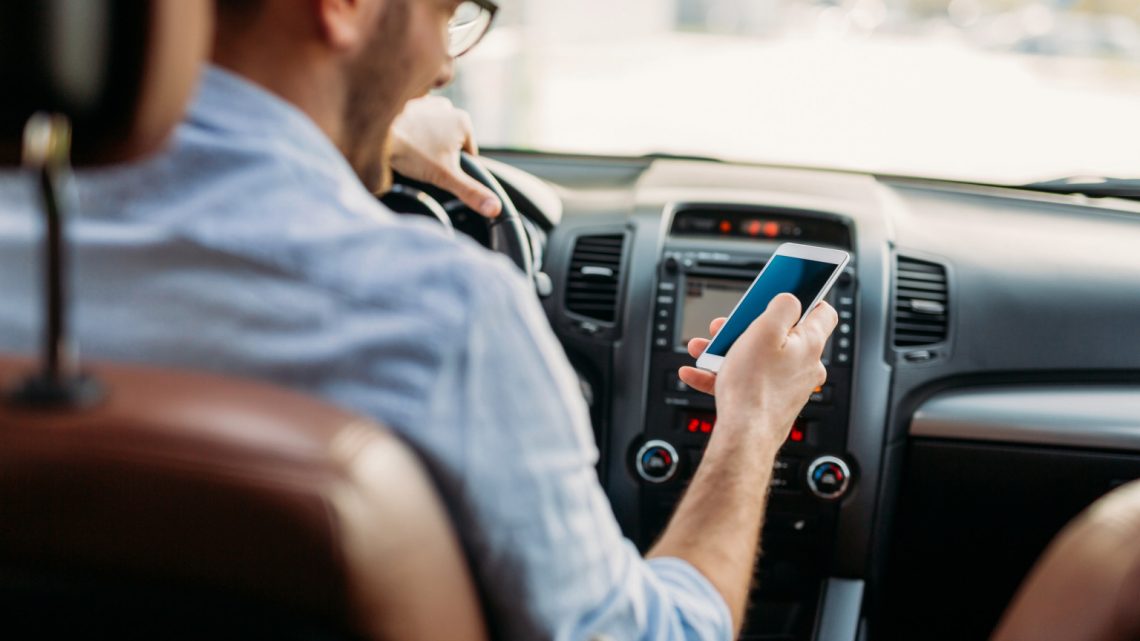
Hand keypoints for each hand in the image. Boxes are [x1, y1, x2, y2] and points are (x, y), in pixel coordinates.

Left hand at [389, 96, 501, 217]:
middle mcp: (448, 108)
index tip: (435, 168)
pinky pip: (416, 126)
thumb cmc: (410, 151)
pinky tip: (401, 141)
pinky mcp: (408, 104)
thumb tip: (496, 208)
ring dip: (424, 145)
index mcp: (463, 122)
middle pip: (450, 144)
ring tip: (409, 152)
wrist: (373, 130)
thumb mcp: (445, 177)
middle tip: (420, 161)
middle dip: (437, 156)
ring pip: (433, 135)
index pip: (468, 155)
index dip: (453, 168)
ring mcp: (428, 103)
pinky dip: (410, 134)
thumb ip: (472, 192)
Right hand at [678, 294, 837, 441]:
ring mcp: (787, 385)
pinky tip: (698, 372)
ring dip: (728, 350)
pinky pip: (745, 381)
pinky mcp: (769, 401)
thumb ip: (782, 306)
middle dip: (747, 326)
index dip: (806, 297)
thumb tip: (791, 299)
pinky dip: (722, 375)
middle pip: (779, 335)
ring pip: (758, 358)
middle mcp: (804, 365)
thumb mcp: (764, 330)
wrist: (744, 435)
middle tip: (728, 325)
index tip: (786, 292)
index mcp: (810, 343)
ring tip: (704, 349)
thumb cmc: (755, 386)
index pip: (823, 312)